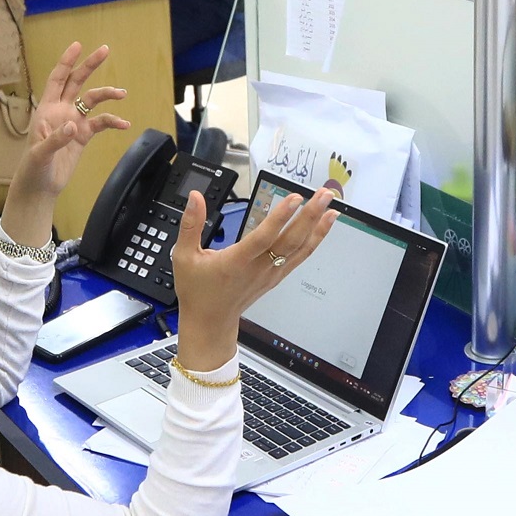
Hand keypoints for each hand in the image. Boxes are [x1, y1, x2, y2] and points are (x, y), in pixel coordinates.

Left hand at [0, 42, 128, 247]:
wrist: (41, 187)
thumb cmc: (33, 168)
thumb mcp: (40, 154)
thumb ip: (56, 139)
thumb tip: (74, 125)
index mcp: (46, 109)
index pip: (57, 79)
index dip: (67, 62)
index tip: (78, 46)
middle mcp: (61, 111)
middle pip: (77, 81)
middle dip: (90, 65)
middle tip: (105, 50)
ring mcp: (74, 122)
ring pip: (92, 100)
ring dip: (106, 94)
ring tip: (122, 93)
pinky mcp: (83, 136)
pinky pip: (101, 123)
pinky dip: (113, 122)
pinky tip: (124, 124)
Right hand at [171, 181, 340, 373]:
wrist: (211, 321)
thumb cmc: (197, 290)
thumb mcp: (184, 256)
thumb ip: (191, 224)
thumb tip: (196, 198)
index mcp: (237, 262)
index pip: (264, 237)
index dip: (281, 217)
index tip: (295, 198)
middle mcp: (259, 268)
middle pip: (290, 240)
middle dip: (310, 216)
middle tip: (324, 195)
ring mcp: (271, 273)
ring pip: (300, 248)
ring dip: (318, 226)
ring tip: (332, 205)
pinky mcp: (277, 276)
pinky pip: (299, 256)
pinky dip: (314, 240)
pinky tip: (323, 225)